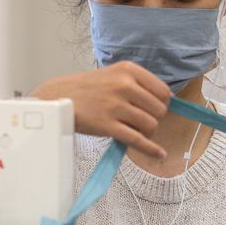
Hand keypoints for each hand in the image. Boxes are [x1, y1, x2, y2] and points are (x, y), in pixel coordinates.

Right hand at [30, 62, 170, 158]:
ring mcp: (115, 105)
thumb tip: (168, 99)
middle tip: (141, 122)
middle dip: (154, 119)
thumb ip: (138, 83)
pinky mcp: (107, 125)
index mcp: (128, 70)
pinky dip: (151, 149)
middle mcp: (124, 85)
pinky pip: (137, 140)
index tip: (155, 109)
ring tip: (136, 132)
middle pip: (159, 109)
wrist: (56, 98)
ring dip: (148, 133)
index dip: (162, 103)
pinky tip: (159, 154)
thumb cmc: (86, 88)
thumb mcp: (113, 74)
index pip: (162, 91)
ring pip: (150, 125)